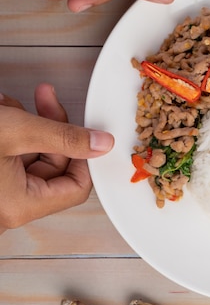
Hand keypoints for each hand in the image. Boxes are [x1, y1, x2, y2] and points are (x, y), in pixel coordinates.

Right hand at [0, 84, 113, 233]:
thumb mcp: (17, 132)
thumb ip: (65, 137)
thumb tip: (103, 143)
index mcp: (20, 206)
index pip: (76, 187)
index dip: (86, 156)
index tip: (87, 131)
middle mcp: (9, 206)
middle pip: (54, 165)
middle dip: (49, 127)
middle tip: (45, 98)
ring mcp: (0, 193)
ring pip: (31, 155)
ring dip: (27, 125)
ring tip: (9, 106)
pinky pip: (12, 156)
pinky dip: (12, 131)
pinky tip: (3, 110)